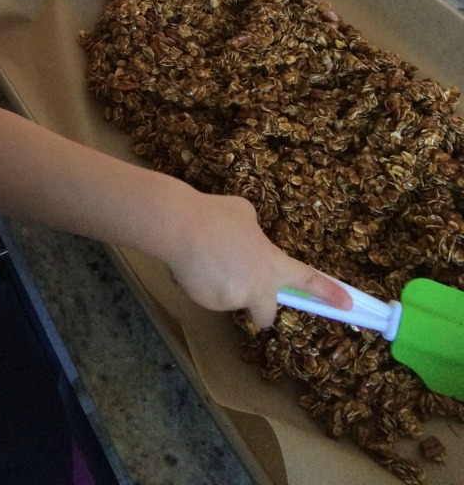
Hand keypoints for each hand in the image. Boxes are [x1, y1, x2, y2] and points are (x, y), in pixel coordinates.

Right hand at [165, 192, 351, 328]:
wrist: (180, 227)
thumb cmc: (216, 215)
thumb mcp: (245, 214)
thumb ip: (254, 234)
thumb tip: (248, 238)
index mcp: (272, 264)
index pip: (307, 280)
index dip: (328, 293)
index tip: (348, 306)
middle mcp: (257, 288)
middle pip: (266, 314)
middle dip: (258, 305)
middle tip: (242, 284)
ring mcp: (232, 300)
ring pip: (232, 299)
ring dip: (224, 286)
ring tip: (206, 257)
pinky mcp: (208, 304)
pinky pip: (210, 297)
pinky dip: (205, 286)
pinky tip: (193, 264)